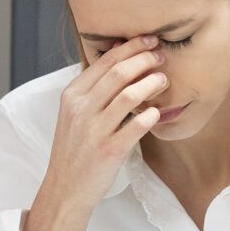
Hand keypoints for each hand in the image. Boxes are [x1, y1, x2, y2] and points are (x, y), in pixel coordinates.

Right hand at [22, 36, 167, 230]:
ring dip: (151, 82)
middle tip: (161, 56)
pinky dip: (150, 115)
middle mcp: (81, 109)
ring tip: (163, 79)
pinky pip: (136, 126)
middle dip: (144, 59)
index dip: (131, 46)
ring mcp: (95, 130)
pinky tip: (157, 111)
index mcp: (72, 96)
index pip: (104, 61)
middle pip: (119, 72)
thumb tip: (119, 55)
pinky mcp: (110, 150)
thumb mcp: (74, 113)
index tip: (149, 41)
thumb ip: (93, 87)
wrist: (65, 189)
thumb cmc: (75, 148)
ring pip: (129, 95)